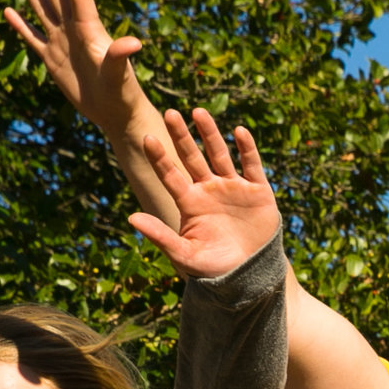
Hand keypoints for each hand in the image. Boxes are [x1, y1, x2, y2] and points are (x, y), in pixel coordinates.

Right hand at [6, 0, 148, 128]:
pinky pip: (32, 37)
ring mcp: (60, 42)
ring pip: (41, 7)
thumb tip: (134, 43)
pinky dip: (20, 25)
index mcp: (89, 29)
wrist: (115, 113)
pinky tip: (8, 9)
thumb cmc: (122, 93)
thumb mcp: (120, 74)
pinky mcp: (52, 59)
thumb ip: (121, 57)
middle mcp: (73, 29)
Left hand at [129, 109, 283, 278]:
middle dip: (182, 136)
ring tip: (199, 112)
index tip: (147, 138)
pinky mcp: (257, 191)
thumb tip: (131, 218)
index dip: (159, 157)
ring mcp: (233, 187)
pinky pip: (251, 164)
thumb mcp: (185, 255)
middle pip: (192, 157)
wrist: (251, 277)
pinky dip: (246, 148)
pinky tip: (238, 131)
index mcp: (190, 203)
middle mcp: (209, 190)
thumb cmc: (215, 269)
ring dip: (210, 133)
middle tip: (169, 113)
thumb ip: (160, 236)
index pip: (170, 175)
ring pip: (219, 154)